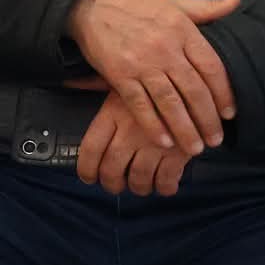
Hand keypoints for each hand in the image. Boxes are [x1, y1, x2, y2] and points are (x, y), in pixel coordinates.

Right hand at [65, 0, 239, 156]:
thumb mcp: (173, 0)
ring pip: (170, 103)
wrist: (90, 1)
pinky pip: (140, 105)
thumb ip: (207, 8)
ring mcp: (141, 64)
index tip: (230, 114)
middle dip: (208, 119)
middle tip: (215, 140)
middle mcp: (165, 49)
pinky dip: (153, 125)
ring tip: (195, 148)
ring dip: (185, 129)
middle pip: (194, 91)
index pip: (212, 68)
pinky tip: (165, 141)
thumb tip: (237, 0)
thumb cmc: (134, 1)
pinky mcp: (119, 75)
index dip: (224, 94)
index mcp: (182, 30)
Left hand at [76, 90, 195, 196]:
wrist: (195, 81)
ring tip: (139, 184)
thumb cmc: (153, 79)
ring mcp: (154, 144)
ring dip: (137, 187)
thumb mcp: (122, 77)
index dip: (86, 169)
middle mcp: (130, 131)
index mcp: (112, 113)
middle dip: (111, 184)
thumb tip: (69, 81)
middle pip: (112, 170)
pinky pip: (166, 181)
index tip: (88, 176)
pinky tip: (162, 183)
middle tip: (115, 185)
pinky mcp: (178, 153)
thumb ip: (94, 84)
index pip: (90, 148)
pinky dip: (163, 187)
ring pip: (138, 180)